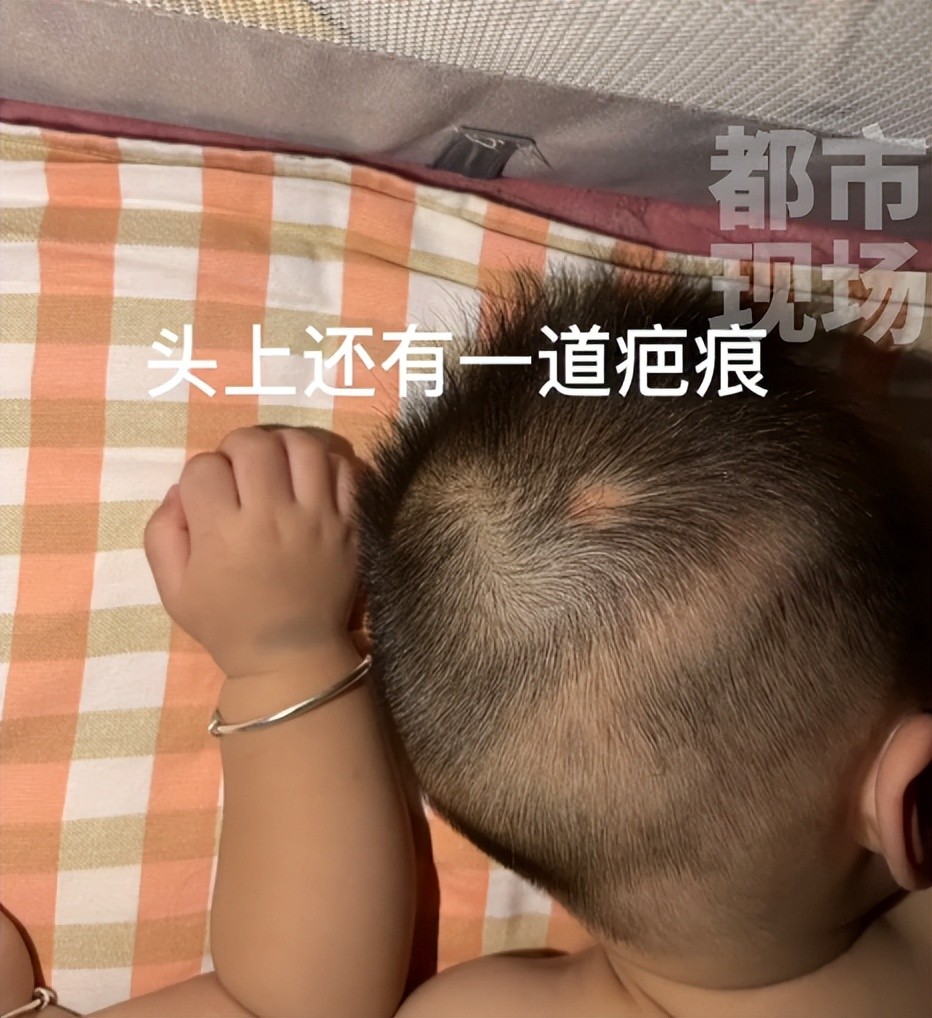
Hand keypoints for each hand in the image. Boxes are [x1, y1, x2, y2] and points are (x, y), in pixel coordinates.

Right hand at [144, 427, 358, 677]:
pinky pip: (345, 469)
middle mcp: (273, 518)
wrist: (291, 655)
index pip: (204, 467)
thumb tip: (180, 489)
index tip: (207, 493)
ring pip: (304, 446)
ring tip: (276, 463)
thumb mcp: (173, 589)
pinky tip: (310, 477)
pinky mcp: (351, 524)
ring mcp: (318, 518)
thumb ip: (163, 533)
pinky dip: (326, 462)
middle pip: (255, 444)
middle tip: (239, 468)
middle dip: (238, 446)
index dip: (200, 473)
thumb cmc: (227, 622)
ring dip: (283, 444)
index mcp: (223, 533)